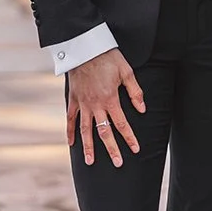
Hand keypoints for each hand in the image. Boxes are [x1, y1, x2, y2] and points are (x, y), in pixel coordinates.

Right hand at [66, 48, 143, 166]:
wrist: (84, 47)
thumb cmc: (108, 58)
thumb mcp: (127, 72)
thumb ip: (135, 92)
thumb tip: (142, 109)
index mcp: (110, 99)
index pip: (122, 124)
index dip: (129, 138)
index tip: (135, 149)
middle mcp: (95, 105)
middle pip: (104, 132)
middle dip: (111, 149)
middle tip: (118, 163)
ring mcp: (82, 103)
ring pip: (85, 130)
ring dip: (88, 147)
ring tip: (90, 162)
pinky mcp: (73, 99)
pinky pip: (70, 119)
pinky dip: (70, 132)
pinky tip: (72, 144)